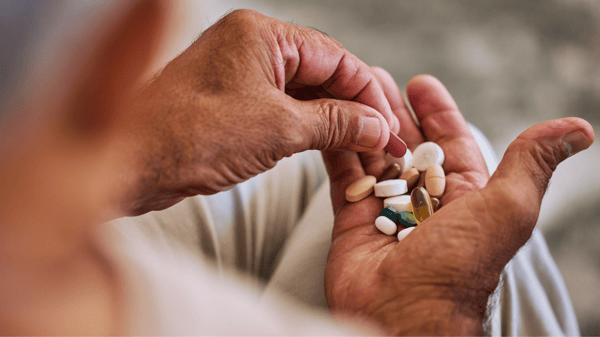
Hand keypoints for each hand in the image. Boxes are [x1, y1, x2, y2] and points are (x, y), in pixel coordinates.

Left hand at [119, 9, 401, 214]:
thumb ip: (335, 123)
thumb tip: (376, 126)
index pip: (335, 57)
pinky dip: (306, 130)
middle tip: (382, 141)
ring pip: (302, 95)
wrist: (131, 163)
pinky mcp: (231, 103)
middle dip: (353, 109)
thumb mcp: (278, 129)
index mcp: (262, 35)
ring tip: (362, 149)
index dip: (368, 93)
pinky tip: (327, 147)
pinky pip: (281, 110)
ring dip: (332, 122)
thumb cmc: (192, 135)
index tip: (389, 125)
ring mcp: (239, 75)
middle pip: (321, 74)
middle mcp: (250, 47)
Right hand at [323, 72, 593, 334]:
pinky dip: (339, 150)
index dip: (438, 112)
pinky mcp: (353, 221)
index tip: (421, 84)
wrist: (403, 313)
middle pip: (408, 145)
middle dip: (394, 112)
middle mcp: (425, 203)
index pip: (451, 143)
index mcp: (465, 198)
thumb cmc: (459, 265)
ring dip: (365, 124)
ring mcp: (387, 211)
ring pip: (375, 156)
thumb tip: (578, 129)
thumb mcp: (506, 207)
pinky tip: (333, 125)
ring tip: (351, 93)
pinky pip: (345, 177)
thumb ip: (530, 164)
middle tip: (375, 80)